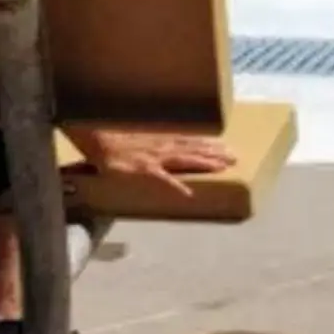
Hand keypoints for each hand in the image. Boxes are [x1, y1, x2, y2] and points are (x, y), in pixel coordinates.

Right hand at [67, 128, 237, 192]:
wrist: (97, 140)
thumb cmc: (113, 139)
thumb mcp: (138, 140)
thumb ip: (151, 144)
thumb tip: (162, 148)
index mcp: (161, 141)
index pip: (190, 141)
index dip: (209, 144)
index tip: (227, 146)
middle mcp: (162, 147)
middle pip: (194, 149)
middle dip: (215, 153)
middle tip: (235, 157)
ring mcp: (155, 158)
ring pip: (186, 159)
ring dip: (205, 163)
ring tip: (223, 167)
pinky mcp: (144, 170)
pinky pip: (163, 180)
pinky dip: (176, 186)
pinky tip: (189, 194)